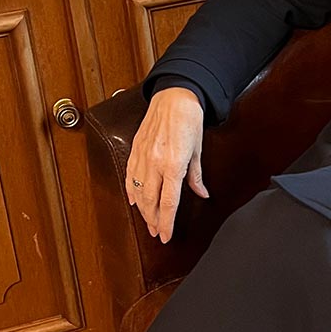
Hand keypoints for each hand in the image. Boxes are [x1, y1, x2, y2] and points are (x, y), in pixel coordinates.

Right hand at [126, 87, 209, 243]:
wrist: (174, 95)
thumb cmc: (189, 119)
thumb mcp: (198, 149)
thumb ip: (196, 175)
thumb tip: (201, 193)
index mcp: (173, 164)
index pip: (168, 202)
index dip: (166, 222)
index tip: (166, 236)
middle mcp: (155, 162)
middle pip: (151, 201)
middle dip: (153, 220)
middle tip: (157, 233)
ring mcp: (143, 156)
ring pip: (138, 191)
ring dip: (142, 209)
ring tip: (148, 221)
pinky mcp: (135, 149)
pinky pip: (129, 175)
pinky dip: (130, 190)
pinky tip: (133, 201)